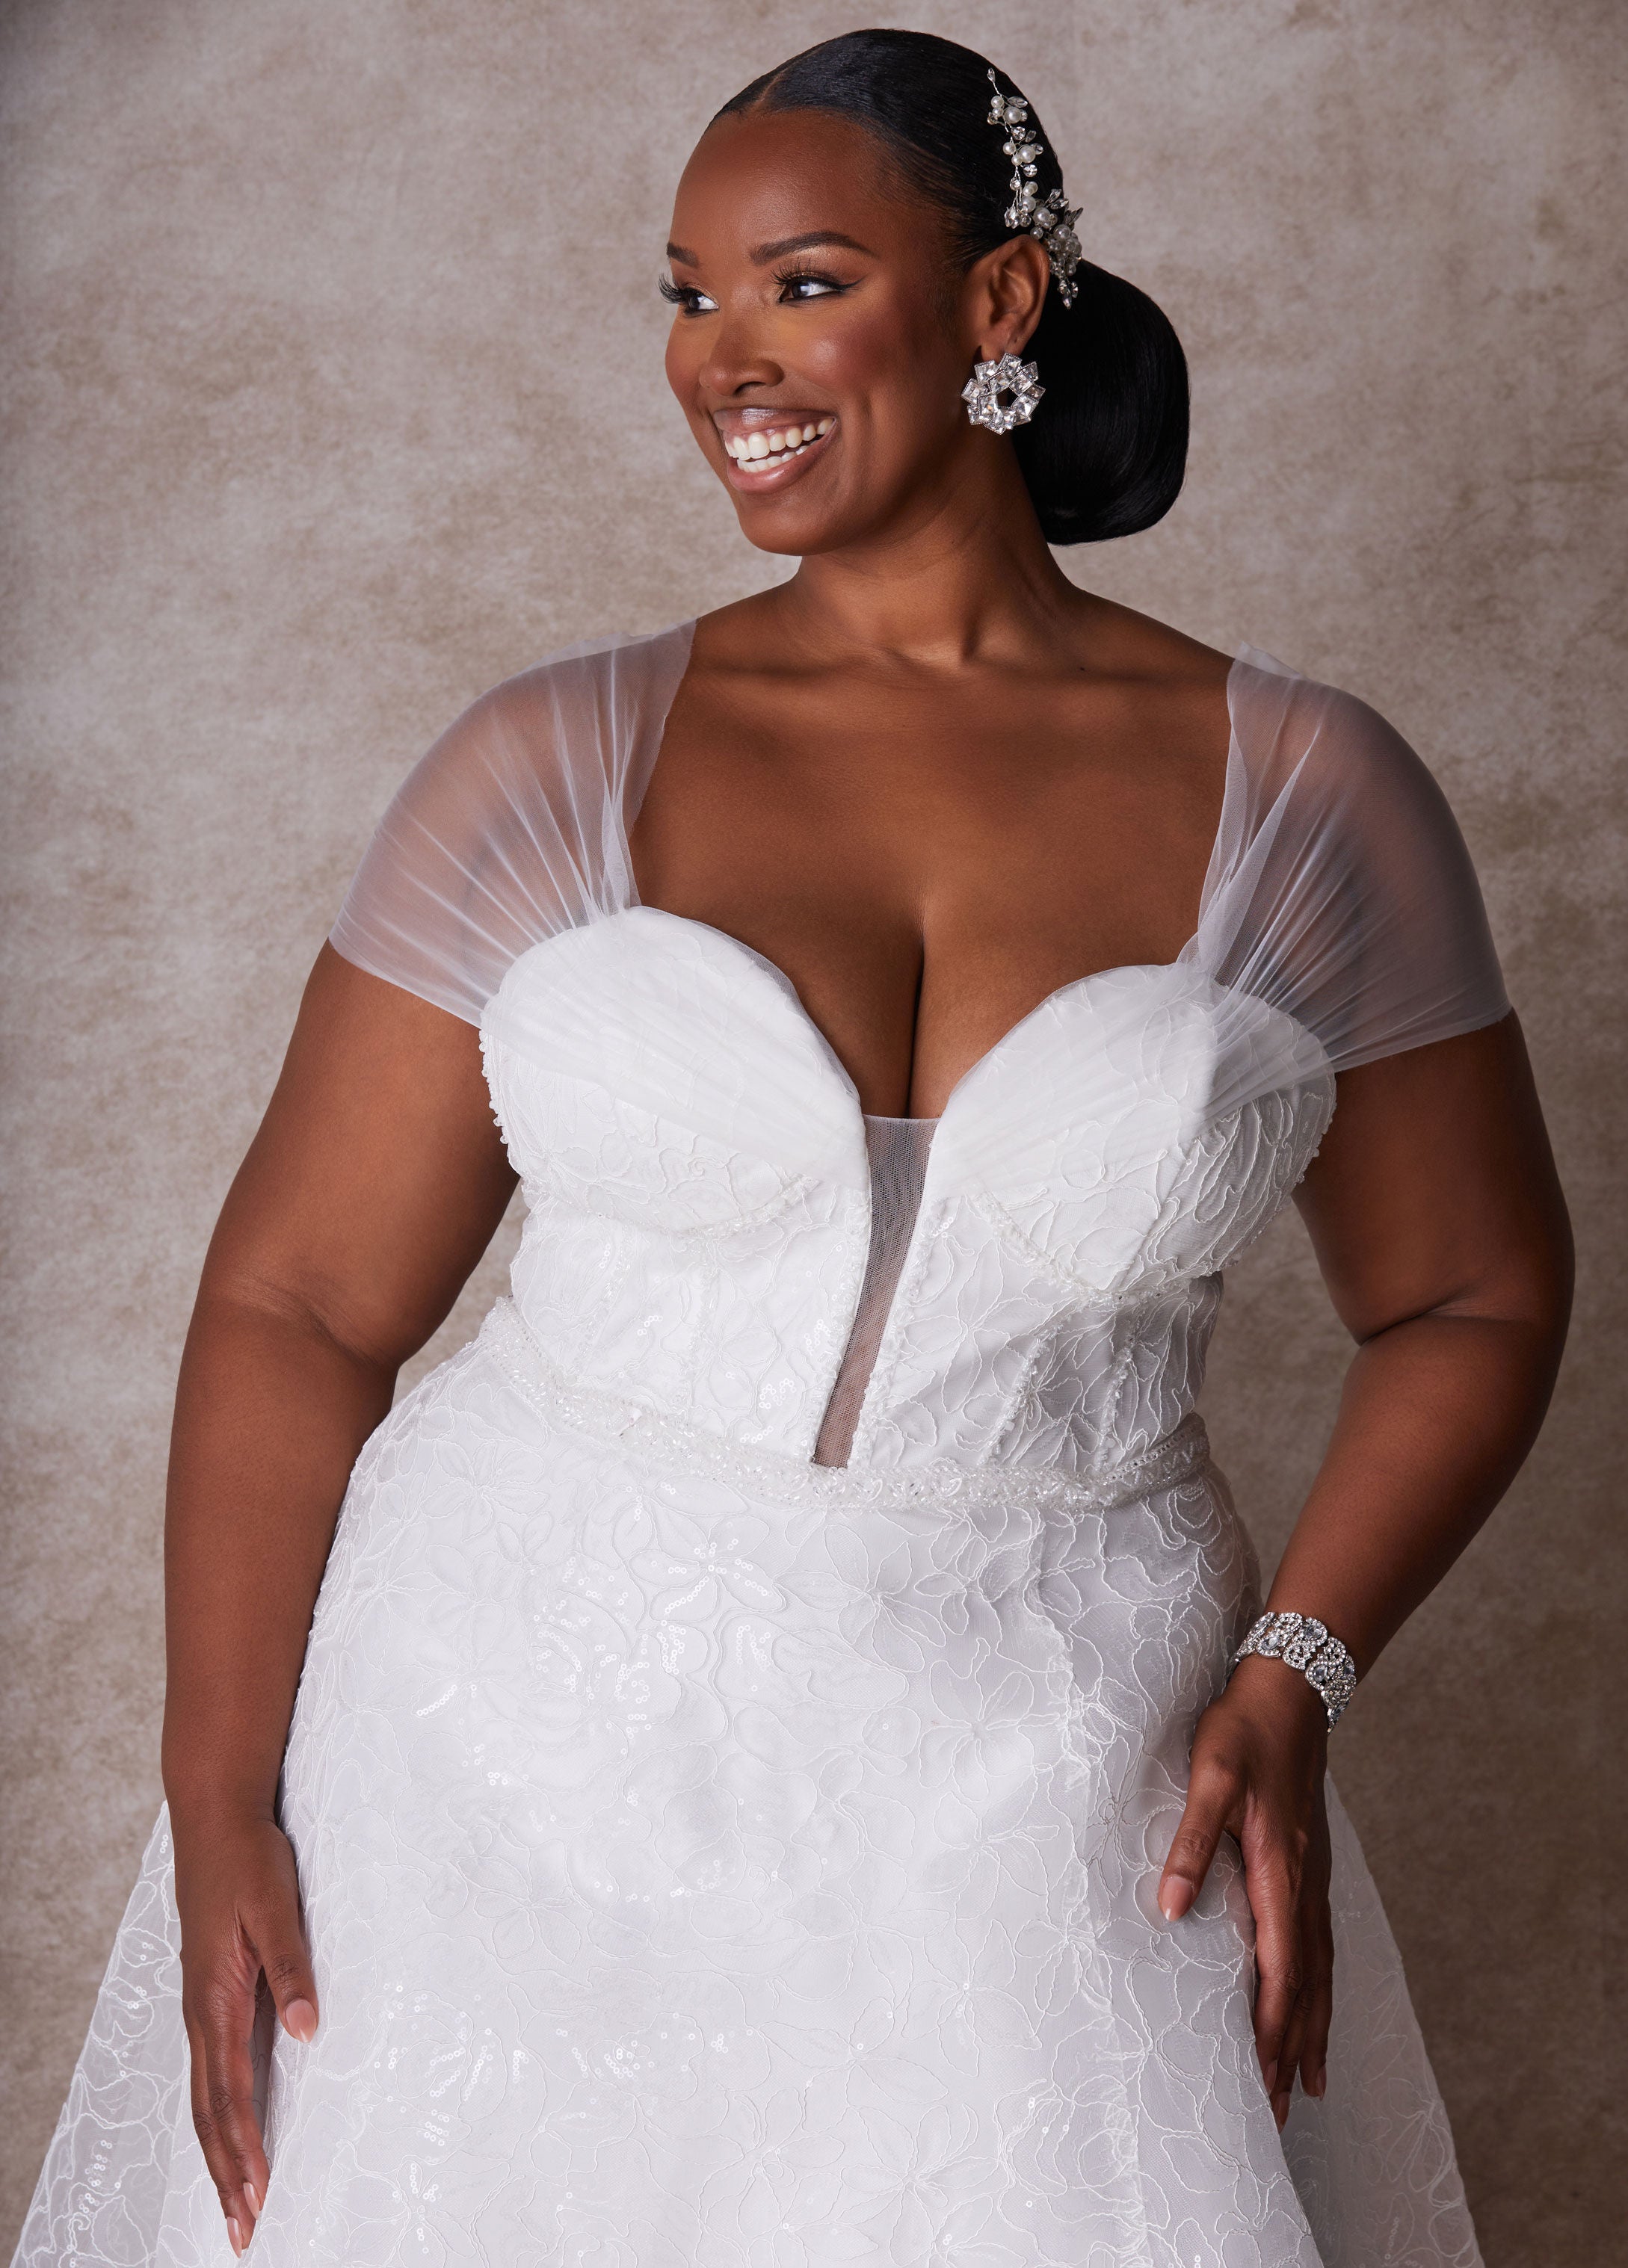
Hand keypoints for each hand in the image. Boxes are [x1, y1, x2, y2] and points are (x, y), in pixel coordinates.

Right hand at [172, 1811, 317, 2253]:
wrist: (213, 1818)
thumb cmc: (248, 1861)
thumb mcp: (275, 1907)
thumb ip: (292, 1968)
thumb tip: (310, 2030)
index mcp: (216, 2000)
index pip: (229, 2096)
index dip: (244, 2152)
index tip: (259, 2199)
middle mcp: (202, 2012)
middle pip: (210, 2113)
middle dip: (227, 2173)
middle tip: (244, 2231)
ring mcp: (202, 2005)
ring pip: (206, 2096)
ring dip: (220, 2152)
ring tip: (237, 2200)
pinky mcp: (210, 1993)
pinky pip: (211, 2069)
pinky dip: (219, 2112)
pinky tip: (231, 2129)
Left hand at [1157, 1655, 1332, 2127]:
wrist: (1293, 1690)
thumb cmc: (1243, 1729)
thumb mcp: (1210, 1775)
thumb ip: (1190, 1839)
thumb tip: (1171, 1907)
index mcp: (1279, 1867)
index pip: (1279, 1967)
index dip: (1271, 2025)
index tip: (1263, 2076)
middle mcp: (1304, 1884)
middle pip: (1305, 1985)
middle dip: (1291, 2048)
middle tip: (1283, 2109)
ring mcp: (1314, 1879)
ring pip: (1320, 1972)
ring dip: (1311, 2030)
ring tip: (1308, 2085)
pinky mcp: (1312, 1868)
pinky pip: (1322, 1946)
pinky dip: (1321, 1990)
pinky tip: (1315, 2007)